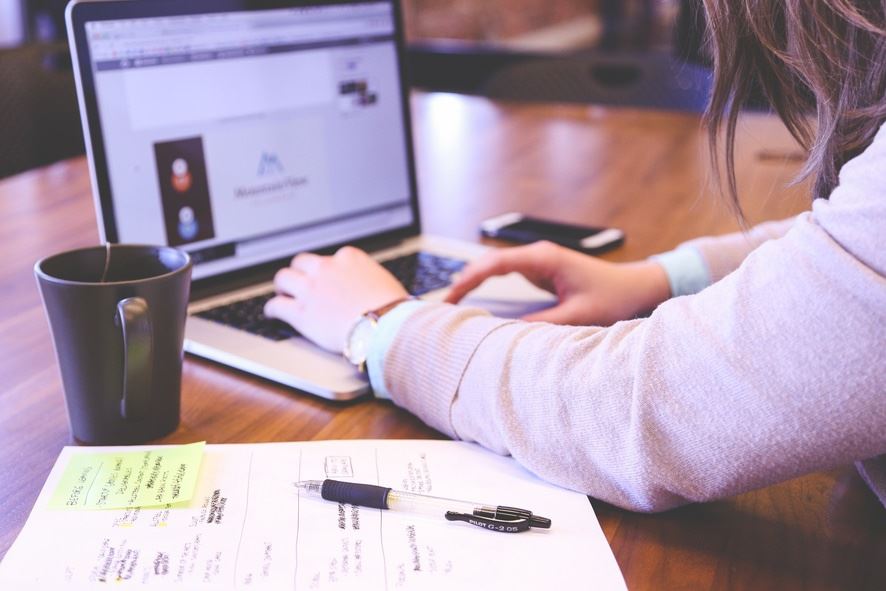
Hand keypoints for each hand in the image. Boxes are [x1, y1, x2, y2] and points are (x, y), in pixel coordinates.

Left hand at [264, 247, 408, 352]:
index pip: (330, 258)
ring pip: (284, 278)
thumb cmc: (393, 309)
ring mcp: (311, 289)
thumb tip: (370, 287)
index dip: (325, 270)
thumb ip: (368, 279)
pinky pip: (277, 306)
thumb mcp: (384, 281)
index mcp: (349, 258)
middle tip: (299, 282)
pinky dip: (272, 309)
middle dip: (299, 272)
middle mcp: (326, 268)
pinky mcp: (301, 313)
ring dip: (282, 286)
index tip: (325, 278)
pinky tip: (272, 313)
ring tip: (282, 293)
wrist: (386, 327)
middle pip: (301, 262)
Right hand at [445, 241, 670, 325]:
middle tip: (442, 305)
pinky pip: (506, 275)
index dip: (469, 279)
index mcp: (544, 259)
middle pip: (489, 263)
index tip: (451, 297)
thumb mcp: (578, 316)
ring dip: (473, 282)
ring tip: (451, 304)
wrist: (636, 287)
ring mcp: (538, 262)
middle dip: (464, 281)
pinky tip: (474, 298)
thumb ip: (542, 324)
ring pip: (495, 268)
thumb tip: (507, 334)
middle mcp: (538, 255)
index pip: (495, 264)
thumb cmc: (613, 297)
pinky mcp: (541, 271)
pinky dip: (487, 285)